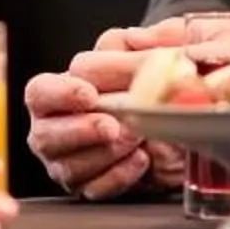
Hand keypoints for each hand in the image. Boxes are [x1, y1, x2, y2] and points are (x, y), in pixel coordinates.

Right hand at [26, 19, 192, 199]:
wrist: (189, 121)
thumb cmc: (164, 79)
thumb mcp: (161, 49)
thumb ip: (146, 39)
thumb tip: (136, 39)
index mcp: (61, 92)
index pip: (40, 92)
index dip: (62, 94)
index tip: (90, 94)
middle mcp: (57, 129)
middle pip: (44, 137)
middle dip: (80, 132)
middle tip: (112, 126)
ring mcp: (71, 161)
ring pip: (68, 168)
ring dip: (104, 155)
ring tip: (136, 140)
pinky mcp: (93, 186)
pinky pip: (94, 189)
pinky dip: (119, 176)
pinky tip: (142, 160)